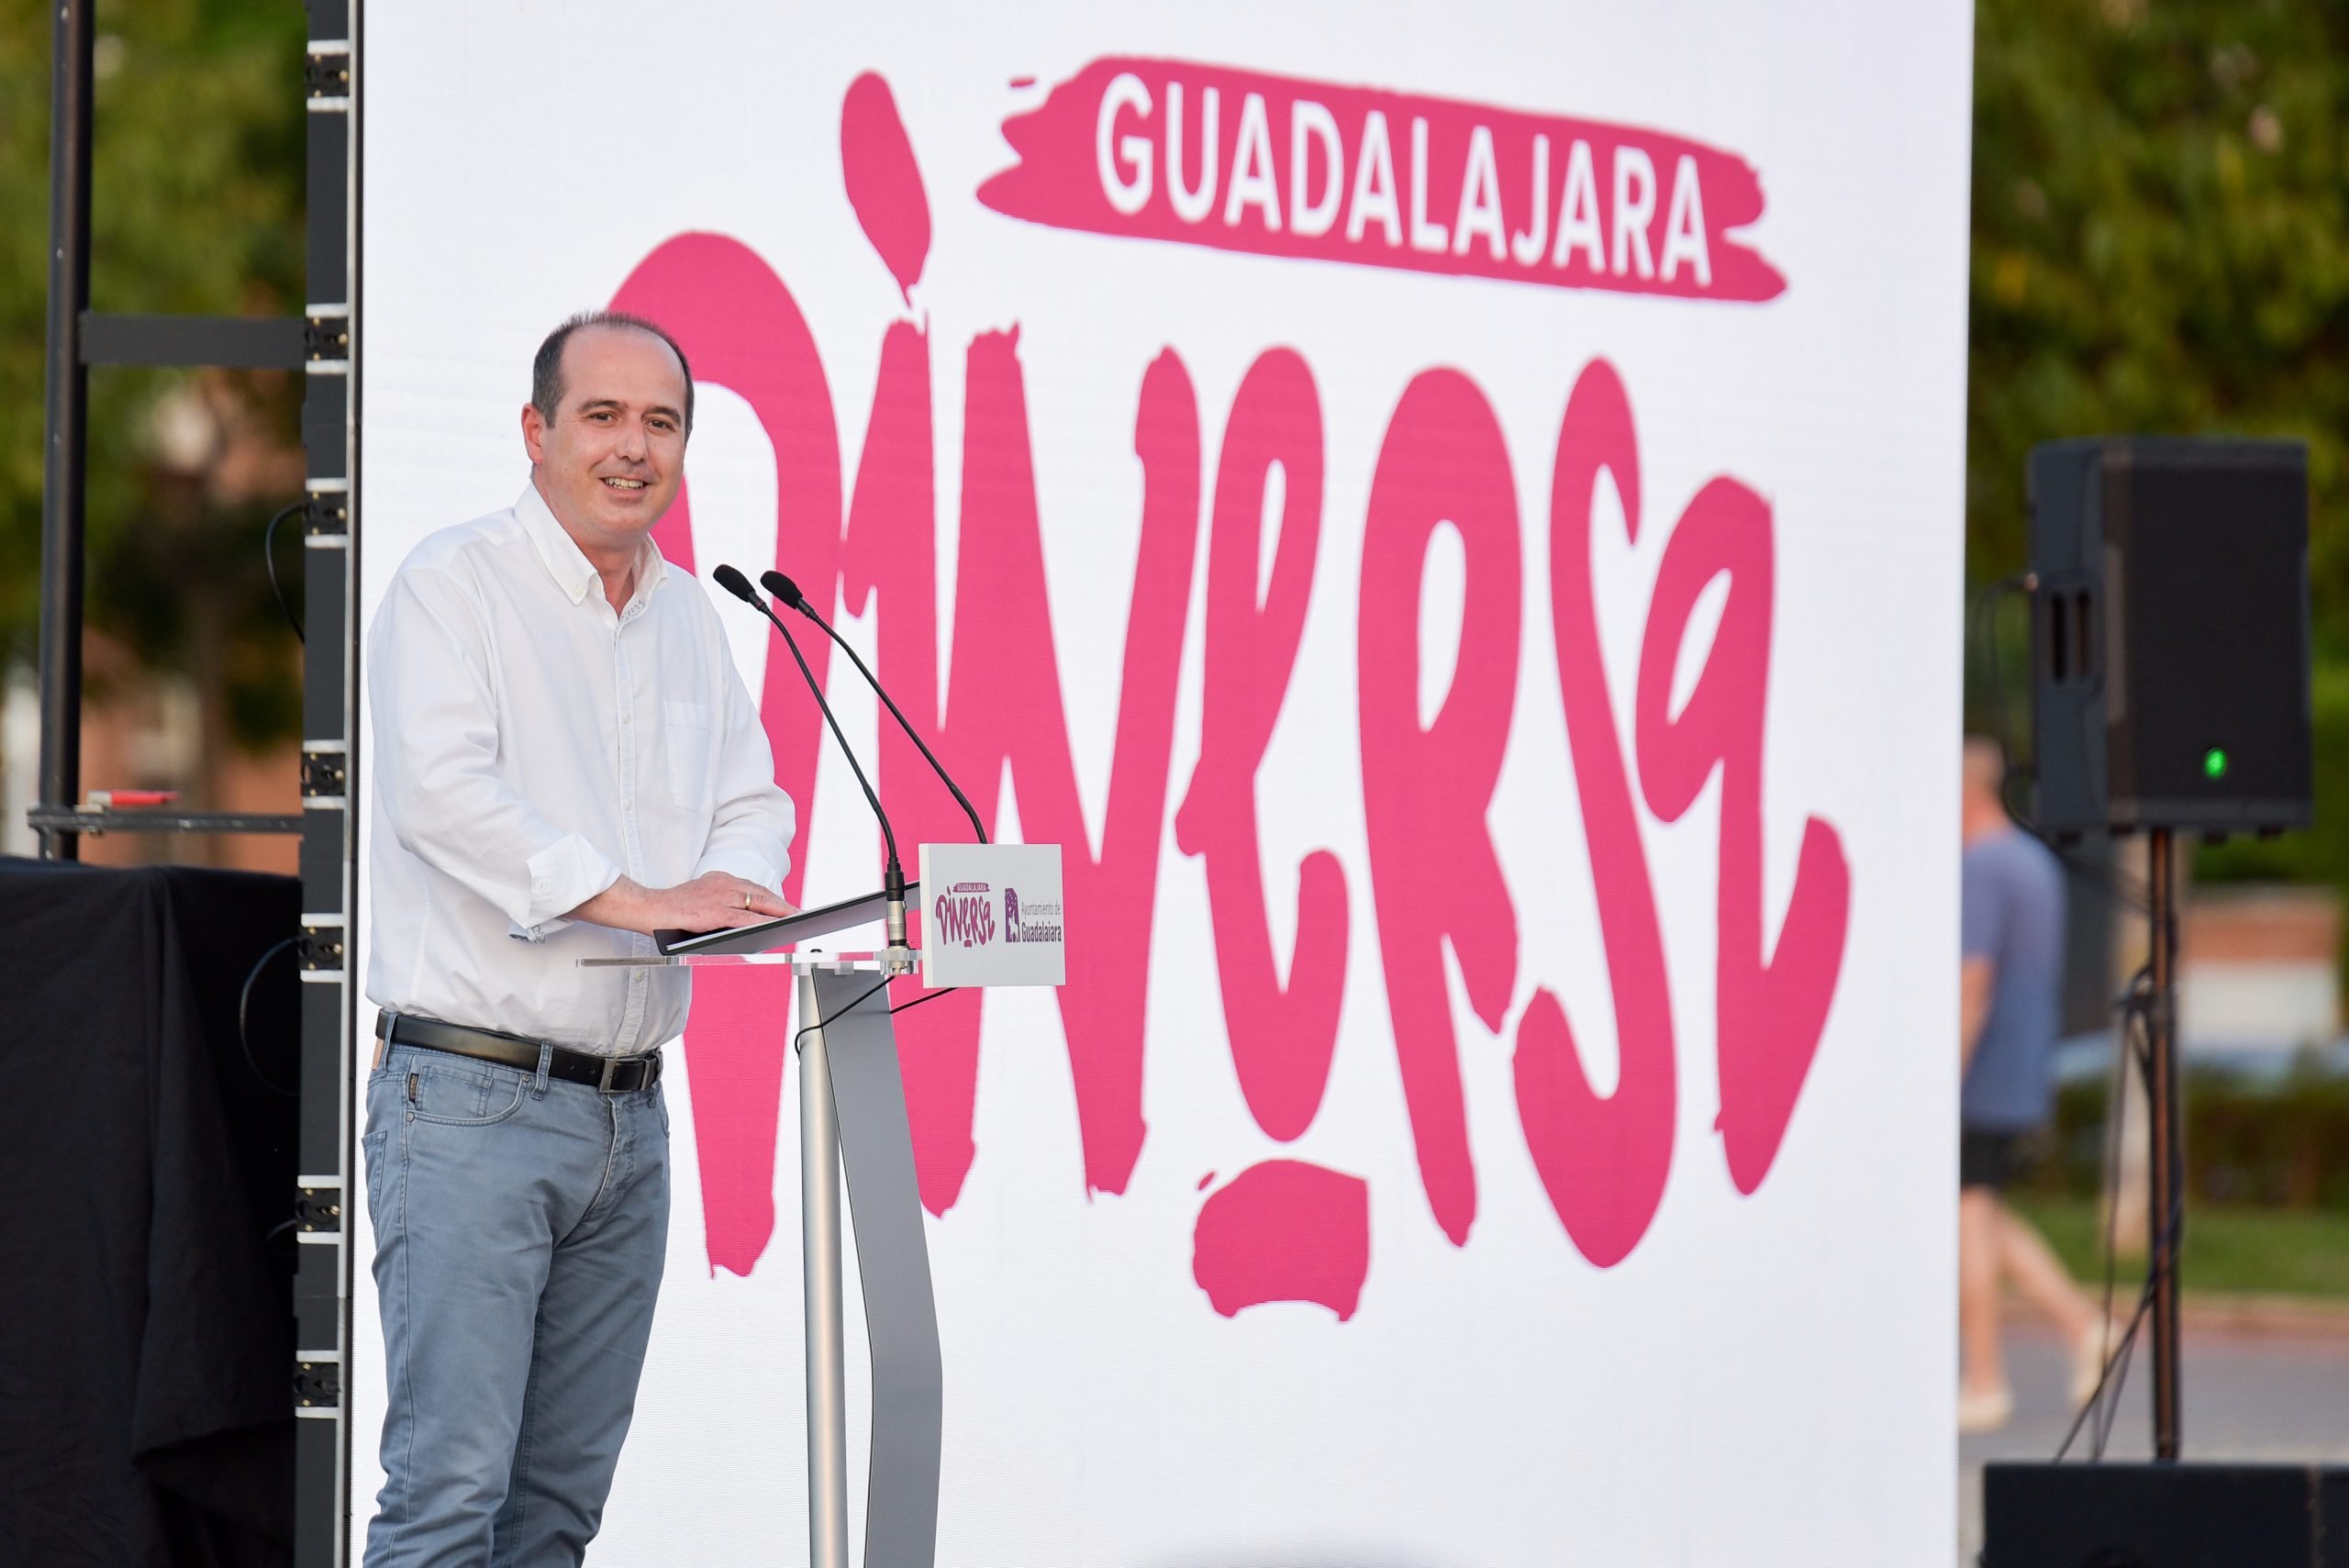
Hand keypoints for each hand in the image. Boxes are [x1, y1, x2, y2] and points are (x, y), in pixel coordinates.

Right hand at [568, 873, 796, 935]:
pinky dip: (762, 922)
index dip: (773, 897)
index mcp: (719, 879)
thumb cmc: (671, 909)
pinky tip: (774, 928)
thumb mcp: (700, 900)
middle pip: (760, 894)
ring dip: (779, 913)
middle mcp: (722, 883)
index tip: (788, 905)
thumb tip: (746, 921)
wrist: (646, 907)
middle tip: (801, 913)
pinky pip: (744, 918)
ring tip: (794, 922)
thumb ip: (721, 905)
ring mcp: (719, 897)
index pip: (752, 888)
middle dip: (783, 904)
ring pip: (757, 904)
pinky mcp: (714, 912)